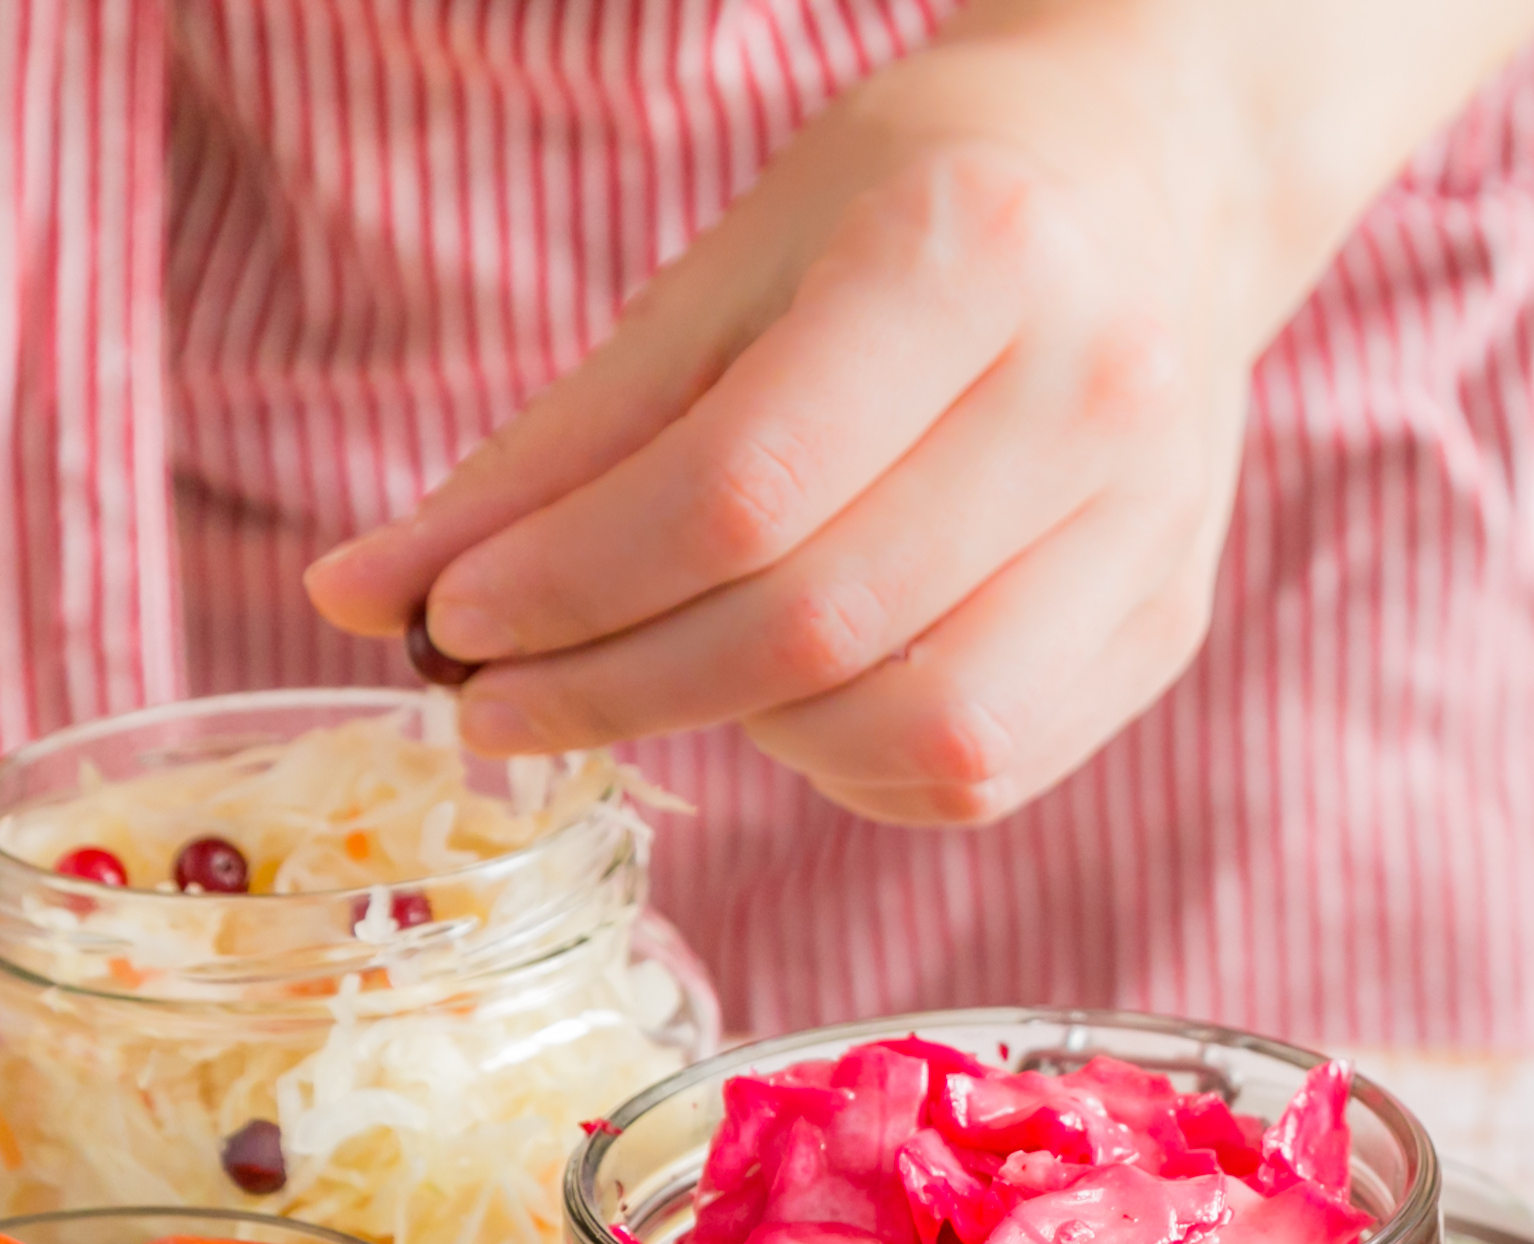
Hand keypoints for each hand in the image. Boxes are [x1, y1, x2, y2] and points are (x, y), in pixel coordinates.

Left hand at [307, 0, 1533, 826]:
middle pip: (820, 624)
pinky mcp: (1167, 622)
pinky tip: (798, 699)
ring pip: (920, 729)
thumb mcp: (729, 273)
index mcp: (974, 252)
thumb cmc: (915, 202)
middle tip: (500, 706)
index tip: (450, 627)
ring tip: (674, 672)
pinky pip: (985, 770)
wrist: (1154, 183)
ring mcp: (1152, 525)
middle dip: (621, 687)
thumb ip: (564, 447)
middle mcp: (1096, 393)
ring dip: (749, 736)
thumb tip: (366, 599)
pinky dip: (855, 765)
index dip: (571, 584)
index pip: (740, 487)